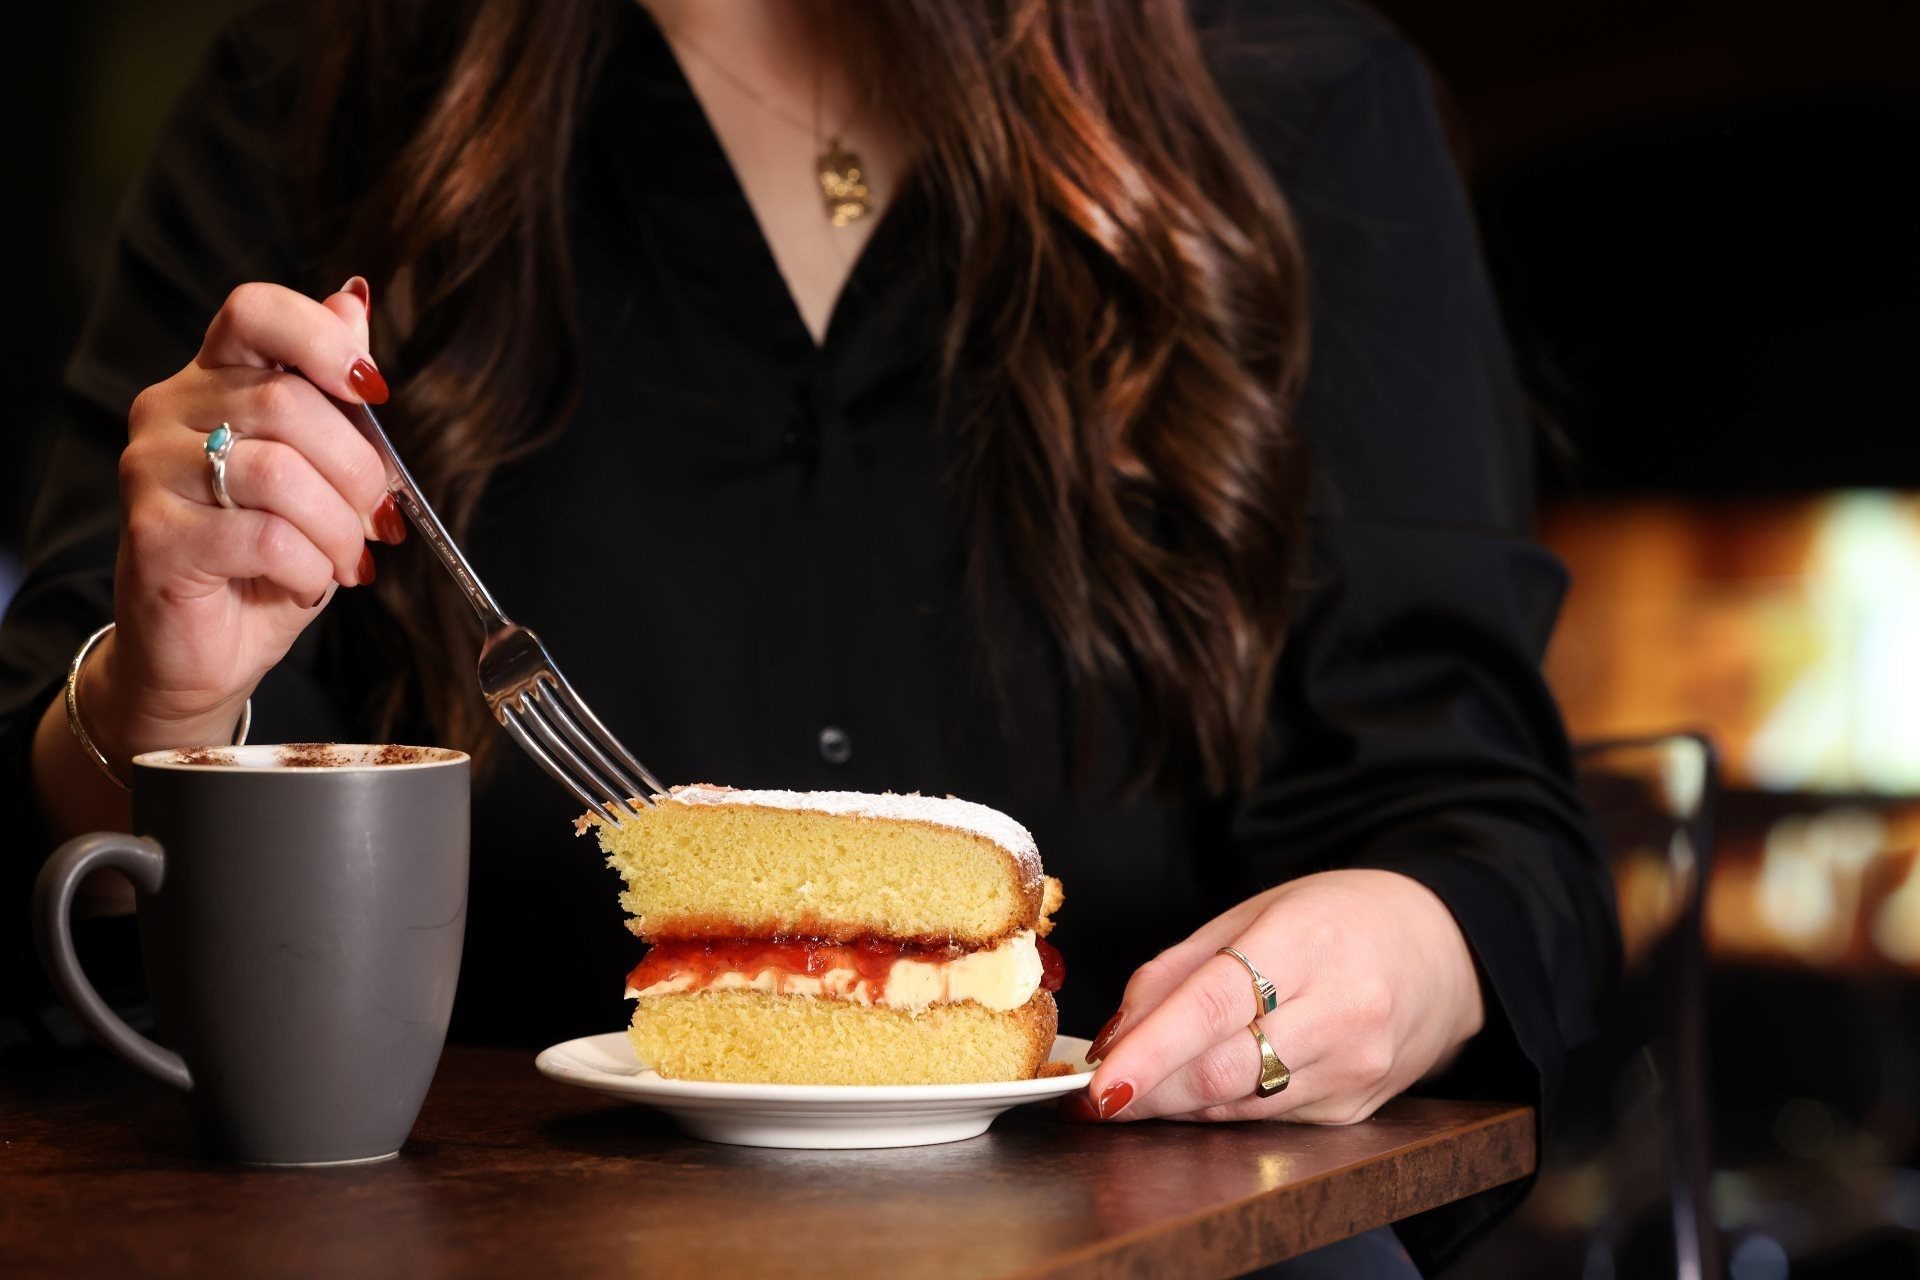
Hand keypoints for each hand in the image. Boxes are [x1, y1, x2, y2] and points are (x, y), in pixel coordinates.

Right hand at [93, 278, 403, 762]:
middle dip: (360, 471)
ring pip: (281, 473)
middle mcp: (168, 410)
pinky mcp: (153, 535)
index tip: (375, 394)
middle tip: (379, 520)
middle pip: (290, 402)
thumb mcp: (318, 470)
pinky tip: (307, 582)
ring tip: (344, 559)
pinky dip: (309, 566)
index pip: (255, 310)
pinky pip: (263, 536)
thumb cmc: (266, 558)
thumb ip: (330, 390)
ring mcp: (151, 470)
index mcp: (211, 378)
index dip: (325, 341)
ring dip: (337, 528)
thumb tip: (352, 298)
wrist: (207, 649)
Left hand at [1075, 870, 1484, 1123]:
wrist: (1444, 950)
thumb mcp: (1253, 913)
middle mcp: (1341, 1012)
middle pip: (1222, 1072)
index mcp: (1308, 942)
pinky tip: (1196, 1091)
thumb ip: (1176, 970)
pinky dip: (1218, 1110)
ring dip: (1174, 1105)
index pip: (1213, 1007)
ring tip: (1134, 1089)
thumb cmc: (1339, 919)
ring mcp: (1355, 1069)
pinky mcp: (1355, 1110)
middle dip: (1148, 1090)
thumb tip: (1117, 1034)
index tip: (1098, 1085)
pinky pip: (1266, 1119)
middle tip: (1092, 1097)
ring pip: (1239, 1106)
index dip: (1150, 1053)